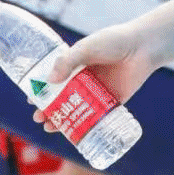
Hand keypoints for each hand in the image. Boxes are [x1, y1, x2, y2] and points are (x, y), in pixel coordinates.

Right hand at [32, 24, 154, 131]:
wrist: (144, 47)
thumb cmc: (114, 41)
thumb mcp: (87, 47)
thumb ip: (68, 61)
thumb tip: (50, 80)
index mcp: (75, 64)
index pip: (52, 80)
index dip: (40, 90)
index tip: (30, 100)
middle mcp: (84, 80)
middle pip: (61, 98)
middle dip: (48, 109)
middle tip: (38, 118)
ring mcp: (97, 92)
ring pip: (76, 110)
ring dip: (62, 120)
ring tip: (51, 127)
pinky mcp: (112, 102)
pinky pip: (97, 117)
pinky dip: (85, 126)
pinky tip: (75, 133)